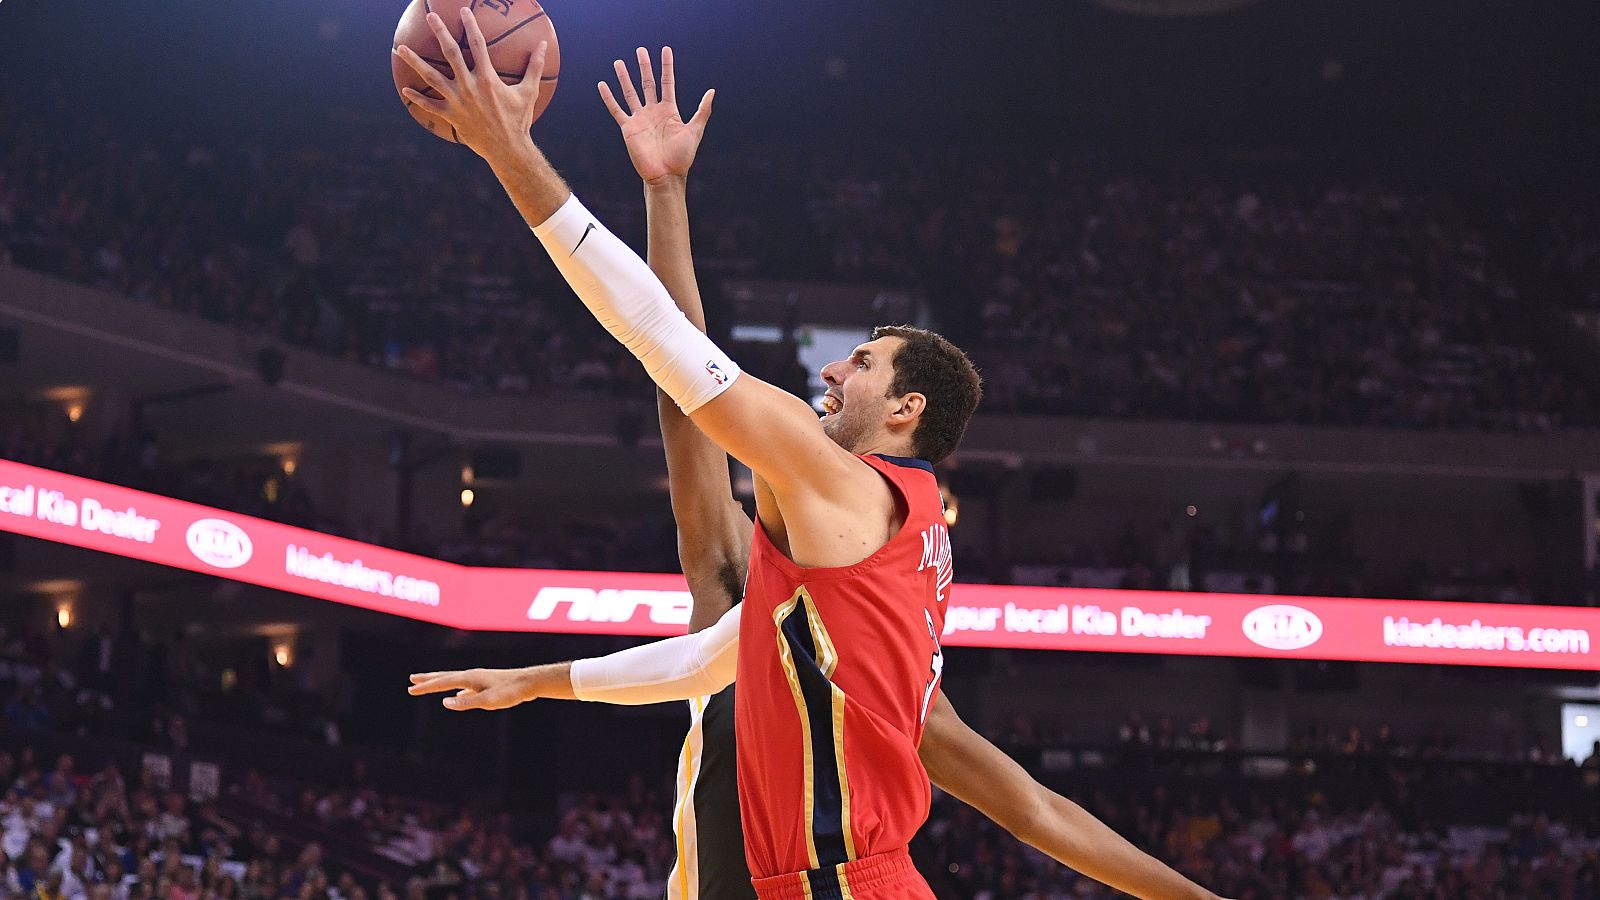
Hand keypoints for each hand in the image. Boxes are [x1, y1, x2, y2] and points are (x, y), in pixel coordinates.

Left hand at [393, 8, 551, 164]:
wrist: (508, 149)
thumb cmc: (520, 120)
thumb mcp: (529, 92)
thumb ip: (535, 67)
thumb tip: (544, 45)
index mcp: (488, 78)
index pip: (478, 44)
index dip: (470, 25)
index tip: (463, 11)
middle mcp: (469, 86)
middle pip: (450, 53)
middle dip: (439, 32)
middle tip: (430, 17)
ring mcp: (457, 101)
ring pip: (431, 76)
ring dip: (414, 61)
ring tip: (401, 48)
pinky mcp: (451, 116)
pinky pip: (429, 105)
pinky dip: (417, 98)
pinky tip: (405, 90)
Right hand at [408, 666, 553, 710]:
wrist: (529, 683)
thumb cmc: (510, 692)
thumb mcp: (488, 700)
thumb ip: (467, 702)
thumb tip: (445, 702)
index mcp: (470, 678)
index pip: (442, 683)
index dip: (426, 687)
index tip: (410, 690)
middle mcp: (472, 676)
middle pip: (445, 676)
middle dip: (428, 679)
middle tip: (412, 679)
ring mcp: (479, 679)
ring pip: (454, 680)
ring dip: (440, 682)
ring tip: (429, 684)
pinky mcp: (486, 685)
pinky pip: (465, 687)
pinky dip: (455, 690)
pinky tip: (456, 695)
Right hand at [599, 47, 714, 185]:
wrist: (666, 176)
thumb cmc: (682, 157)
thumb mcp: (695, 131)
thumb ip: (702, 111)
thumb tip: (712, 91)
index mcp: (669, 111)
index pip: (667, 82)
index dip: (666, 66)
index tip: (665, 50)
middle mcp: (654, 112)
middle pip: (648, 83)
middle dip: (644, 67)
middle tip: (640, 50)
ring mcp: (640, 119)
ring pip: (630, 93)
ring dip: (624, 78)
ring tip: (618, 62)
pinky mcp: (628, 128)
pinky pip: (616, 110)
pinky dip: (609, 98)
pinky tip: (602, 85)